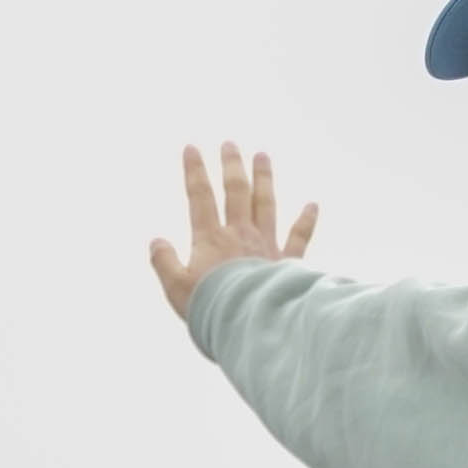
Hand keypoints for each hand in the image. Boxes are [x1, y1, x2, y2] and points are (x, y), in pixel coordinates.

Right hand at [149, 143, 319, 317]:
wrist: (251, 322)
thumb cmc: (210, 308)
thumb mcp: (176, 288)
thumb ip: (164, 262)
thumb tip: (155, 241)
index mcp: (210, 239)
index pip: (200, 197)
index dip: (194, 171)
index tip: (192, 148)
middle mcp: (240, 234)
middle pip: (236, 192)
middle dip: (231, 166)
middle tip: (230, 144)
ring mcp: (266, 245)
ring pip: (265, 204)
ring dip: (264, 179)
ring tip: (263, 156)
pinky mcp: (287, 262)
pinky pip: (299, 237)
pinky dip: (306, 221)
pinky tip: (312, 205)